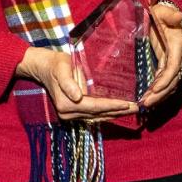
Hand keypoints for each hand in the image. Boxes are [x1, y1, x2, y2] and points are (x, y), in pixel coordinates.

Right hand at [15, 47, 136, 119]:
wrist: (43, 67)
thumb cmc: (55, 64)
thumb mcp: (61, 68)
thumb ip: (68, 83)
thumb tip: (77, 97)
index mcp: (67, 104)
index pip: (95, 107)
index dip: (112, 106)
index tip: (128, 104)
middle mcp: (68, 113)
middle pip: (99, 115)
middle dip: (119, 112)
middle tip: (138, 108)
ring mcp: (70, 115)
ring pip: (97, 118)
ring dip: (114, 115)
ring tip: (132, 111)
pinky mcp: (73, 113)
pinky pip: (92, 116)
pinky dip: (106, 114)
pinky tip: (118, 111)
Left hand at [140, 3, 181, 108]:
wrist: (165, 17)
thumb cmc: (161, 14)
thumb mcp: (163, 11)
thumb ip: (169, 14)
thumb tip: (178, 16)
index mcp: (177, 45)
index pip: (174, 66)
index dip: (166, 79)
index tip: (154, 89)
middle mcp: (177, 58)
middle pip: (172, 80)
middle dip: (160, 93)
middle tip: (145, 103)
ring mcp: (171, 63)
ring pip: (168, 85)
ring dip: (157, 96)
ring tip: (143, 105)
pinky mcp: (164, 66)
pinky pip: (163, 82)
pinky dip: (156, 92)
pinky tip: (145, 99)